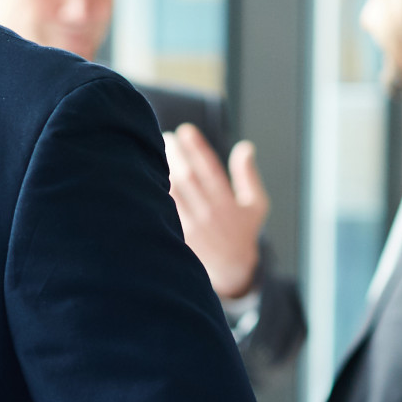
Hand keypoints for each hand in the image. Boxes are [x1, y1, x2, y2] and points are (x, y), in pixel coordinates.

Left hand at [166, 124, 267, 300]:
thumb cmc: (242, 232)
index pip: (210, 168)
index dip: (197, 147)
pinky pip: (162, 212)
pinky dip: (154, 193)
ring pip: (171, 193)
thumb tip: (245, 146)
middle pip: (187, 178)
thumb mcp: (256, 205)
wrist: (231, 271)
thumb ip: (248, 176)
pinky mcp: (178, 238)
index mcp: (228, 203)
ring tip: (153, 151)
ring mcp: (191, 228)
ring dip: (161, 170)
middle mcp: (209, 214)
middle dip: (175, 154)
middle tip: (165, 136)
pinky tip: (145, 177)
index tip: (185, 130)